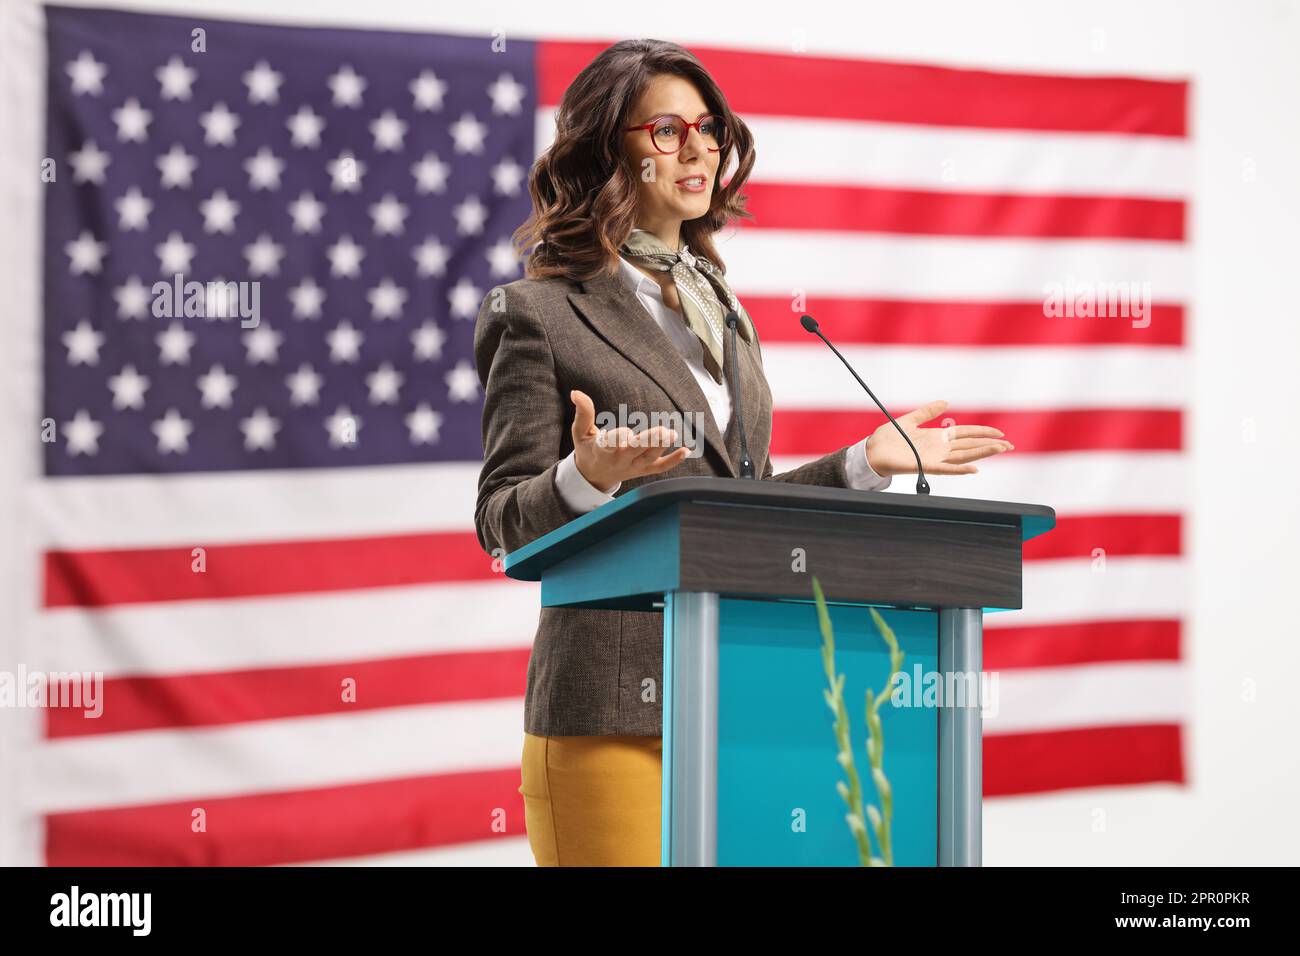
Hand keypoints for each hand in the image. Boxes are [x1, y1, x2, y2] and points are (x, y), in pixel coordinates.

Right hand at [570, 389, 690, 491]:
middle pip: (635, 451)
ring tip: (672, 433)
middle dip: (648, 441)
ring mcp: (633, 467)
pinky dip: (673, 461)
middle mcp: (619, 460)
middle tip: (662, 430)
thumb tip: (576, 393)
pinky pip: (659, 468)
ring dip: (662, 446)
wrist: (594, 475)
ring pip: (649, 458)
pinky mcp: (643, 470)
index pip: (610, 444)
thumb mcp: (580, 432)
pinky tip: (685, 451)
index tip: (625, 432)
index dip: (618, 439)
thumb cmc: (587, 449)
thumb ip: (582, 412)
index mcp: (602, 450)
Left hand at [865, 400, 1012, 476]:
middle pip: (970, 446)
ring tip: (1000, 450)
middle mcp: (939, 449)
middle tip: (1009, 445)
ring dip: (982, 453)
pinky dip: (959, 469)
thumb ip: (927, 412)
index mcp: (937, 438)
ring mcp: (933, 458)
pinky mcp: (924, 466)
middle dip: (990, 445)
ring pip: (963, 456)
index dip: (982, 433)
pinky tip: (974, 468)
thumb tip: (945, 402)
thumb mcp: (910, 420)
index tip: (999, 434)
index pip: (965, 434)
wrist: (872, 451)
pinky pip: (945, 469)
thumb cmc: (888, 438)